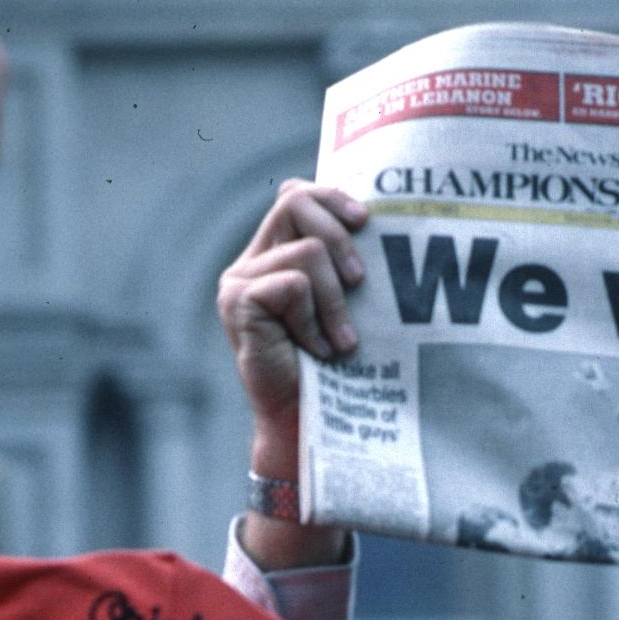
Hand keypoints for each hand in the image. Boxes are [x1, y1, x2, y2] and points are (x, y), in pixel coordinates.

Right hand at [217, 177, 366, 567]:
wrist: (309, 424)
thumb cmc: (338, 371)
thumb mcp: (348, 308)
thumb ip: (347, 266)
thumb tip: (381, 224)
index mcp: (276, 254)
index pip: (295, 194)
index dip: (331, 197)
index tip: (367, 222)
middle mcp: (252, 262)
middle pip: (295, 203)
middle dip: (339, 239)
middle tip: (361, 285)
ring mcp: (239, 281)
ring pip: (306, 253)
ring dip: (336, 301)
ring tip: (341, 341)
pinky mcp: (237, 302)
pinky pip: (294, 287)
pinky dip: (315, 321)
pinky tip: (317, 351)